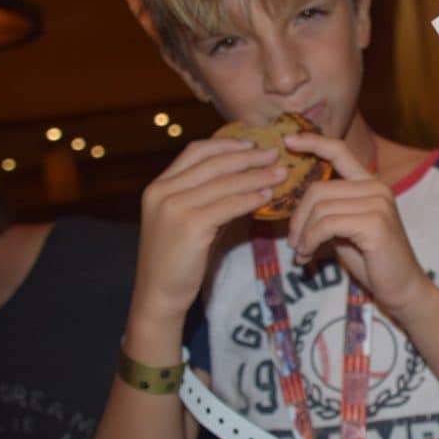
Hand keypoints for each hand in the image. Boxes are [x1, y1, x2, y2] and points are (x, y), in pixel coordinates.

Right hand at [132, 137, 286, 319]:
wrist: (158, 294)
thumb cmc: (177, 260)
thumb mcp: (187, 221)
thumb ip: (208, 199)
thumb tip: (245, 183)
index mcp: (158, 186)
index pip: (195, 152)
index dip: (226, 145)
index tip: (251, 144)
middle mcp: (163, 192)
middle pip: (213, 163)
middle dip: (248, 157)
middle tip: (274, 154)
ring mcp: (174, 208)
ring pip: (224, 184)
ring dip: (256, 177)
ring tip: (279, 174)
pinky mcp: (190, 226)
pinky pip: (228, 206)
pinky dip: (251, 199)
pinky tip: (267, 198)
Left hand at [284, 133, 430, 316]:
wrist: (402, 287)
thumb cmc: (373, 260)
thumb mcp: (346, 230)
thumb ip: (329, 211)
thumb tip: (297, 207)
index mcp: (370, 184)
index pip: (339, 151)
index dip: (312, 142)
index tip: (288, 140)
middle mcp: (376, 188)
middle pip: (318, 188)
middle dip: (297, 217)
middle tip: (293, 242)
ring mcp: (377, 204)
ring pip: (320, 208)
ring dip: (303, 233)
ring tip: (302, 252)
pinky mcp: (375, 223)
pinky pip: (327, 224)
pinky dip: (310, 240)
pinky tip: (308, 255)